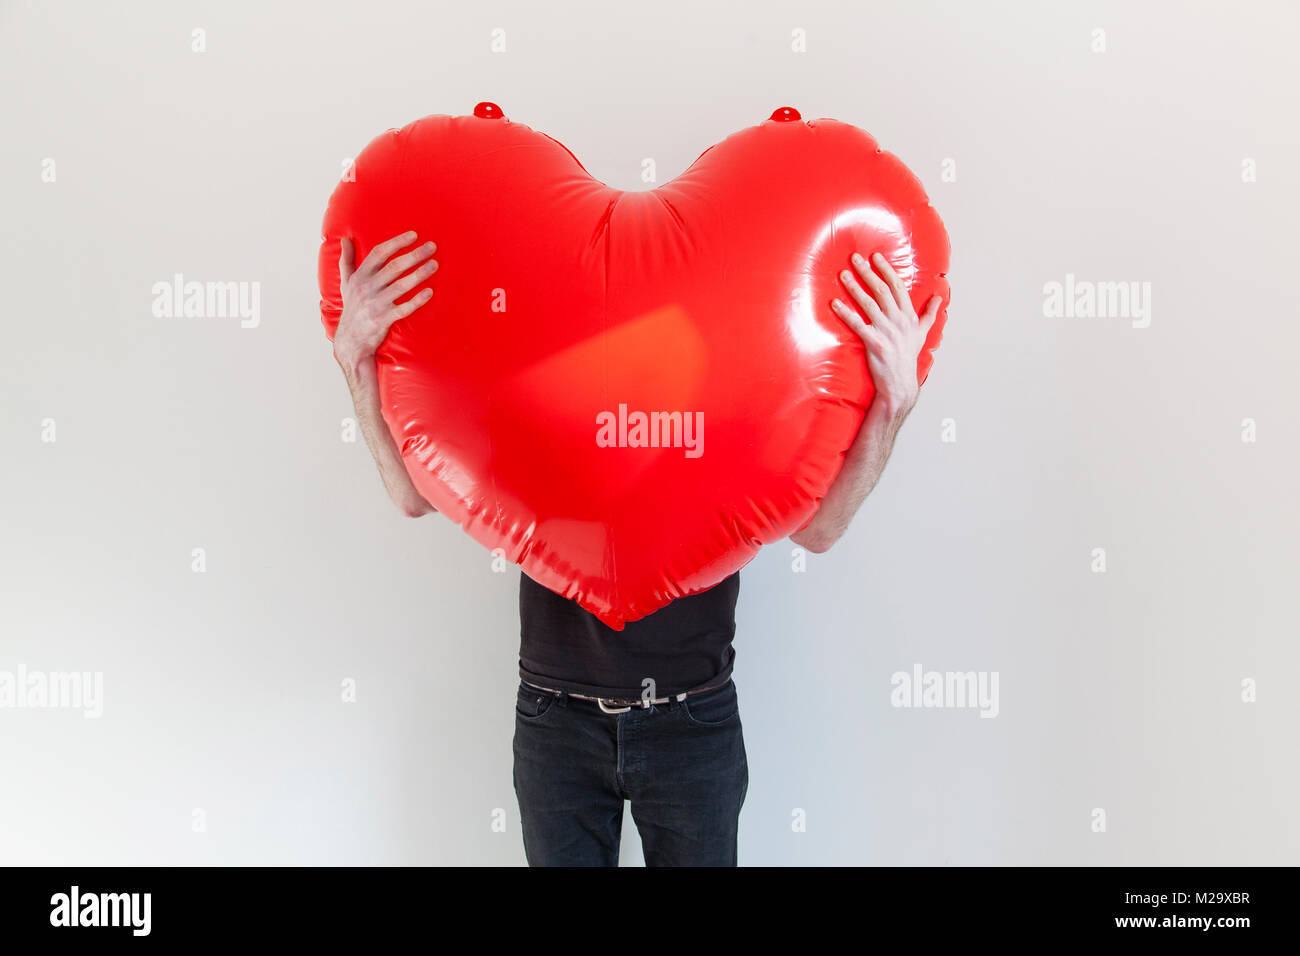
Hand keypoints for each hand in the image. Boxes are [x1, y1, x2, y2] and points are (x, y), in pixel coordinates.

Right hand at [333, 231, 437, 373]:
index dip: (397, 242)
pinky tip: (430, 292)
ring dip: (419, 274)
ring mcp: (376, 304)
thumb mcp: (345, 283)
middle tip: (432, 246)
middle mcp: (367, 288)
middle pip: (394, 267)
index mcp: (359, 276)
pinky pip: (404, 308)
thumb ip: (346, 260)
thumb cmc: (352, 307)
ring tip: (434, 264)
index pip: (379, 253)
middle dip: (414, 255)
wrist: (351, 340)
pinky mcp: (384, 319)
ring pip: (401, 286)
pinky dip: (417, 300)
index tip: (414, 235)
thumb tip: (344, 239)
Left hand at [831, 252, 941, 418]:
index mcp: (909, 316)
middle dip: (867, 272)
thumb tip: (939, 297)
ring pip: (869, 304)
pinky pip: (857, 324)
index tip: (875, 256)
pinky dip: (845, 313)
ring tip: (843, 275)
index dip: (886, 270)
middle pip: (881, 290)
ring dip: (854, 287)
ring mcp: (887, 332)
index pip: (897, 286)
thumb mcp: (923, 333)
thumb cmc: (908, 356)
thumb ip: (930, 313)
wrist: (900, 383)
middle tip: (854, 258)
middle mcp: (899, 321)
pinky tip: (835, 303)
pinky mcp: (874, 343)